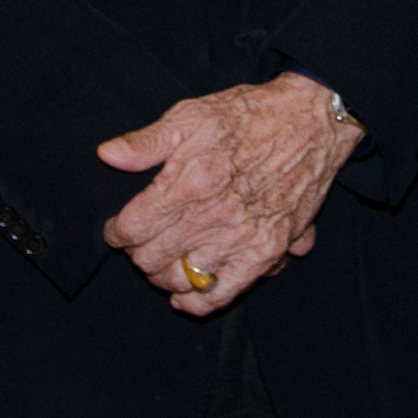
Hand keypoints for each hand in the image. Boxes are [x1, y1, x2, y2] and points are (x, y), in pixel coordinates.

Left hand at [97, 74, 362, 315]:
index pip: (132, 227)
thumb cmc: (249, 115)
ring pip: (180, 279)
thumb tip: (107, 155)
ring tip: (162, 260)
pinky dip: (196, 302)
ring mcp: (241, 238)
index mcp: (189, 183)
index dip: (116, 231)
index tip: (118, 227)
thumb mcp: (191, 115)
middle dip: (137, 252)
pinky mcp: (266, 252)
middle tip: (140, 241)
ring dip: (162, 274)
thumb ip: (146, 141)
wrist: (310, 121)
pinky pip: (221, 293)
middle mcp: (213, 217)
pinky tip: (183, 296)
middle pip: (150, 258)